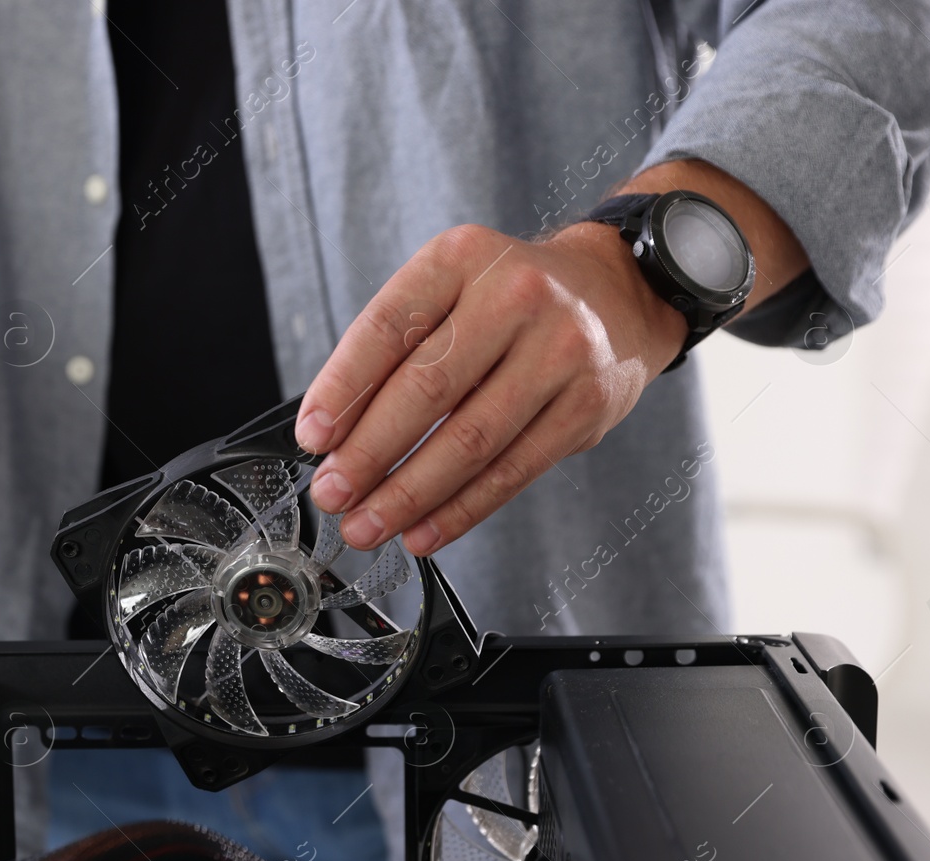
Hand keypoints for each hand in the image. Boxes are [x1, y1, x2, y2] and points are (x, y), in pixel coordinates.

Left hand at [296, 220, 686, 555]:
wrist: (617, 295)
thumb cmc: (508, 300)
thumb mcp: (450, 288)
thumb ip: (395, 347)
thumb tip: (332, 435)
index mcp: (462, 258)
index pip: (389, 326)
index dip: (343, 388)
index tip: (312, 438)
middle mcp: (516, 297)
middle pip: (428, 388)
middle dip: (369, 453)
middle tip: (332, 493)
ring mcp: (559, 351)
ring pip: (471, 440)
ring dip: (409, 494)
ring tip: (367, 524)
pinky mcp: (585, 406)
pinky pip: (513, 471)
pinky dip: (460, 510)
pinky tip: (422, 532)